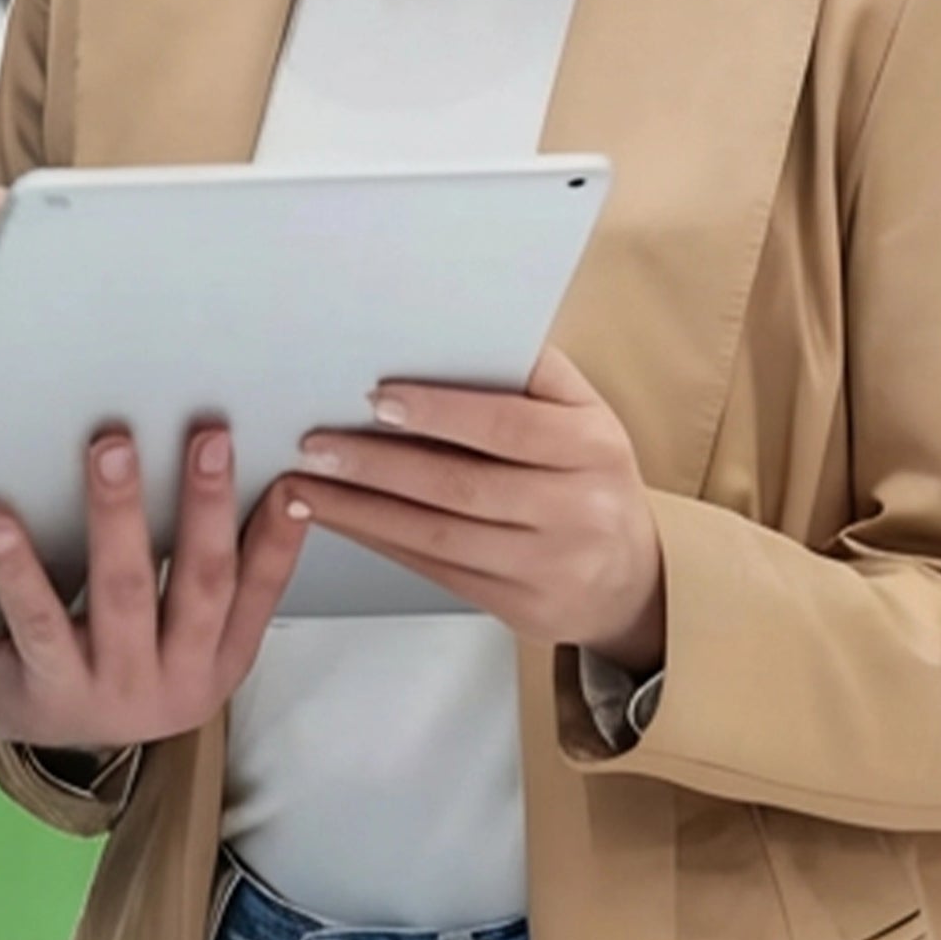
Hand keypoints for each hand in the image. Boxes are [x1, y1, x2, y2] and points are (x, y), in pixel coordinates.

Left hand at [0, 423, 312, 749]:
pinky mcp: (48, 690)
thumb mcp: (168, 628)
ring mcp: (114, 692)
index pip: (260, 592)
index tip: (295, 482)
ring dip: (119, 514)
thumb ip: (196, 568)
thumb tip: (220, 466)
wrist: (13, 714)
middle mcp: (177, 685)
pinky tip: (1, 521)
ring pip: (123, 593)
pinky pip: (38, 618)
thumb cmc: (98, 653)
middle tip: (208, 438)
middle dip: (208, 506)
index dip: (281, 539)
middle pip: (201, 585)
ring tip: (112, 451)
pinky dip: (19, 566)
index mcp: (218, 663)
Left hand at [284, 341, 664, 666]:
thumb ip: (530, 373)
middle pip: (462, 488)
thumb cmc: (589, 475)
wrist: (633, 576)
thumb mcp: (583, 415)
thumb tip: (454, 329)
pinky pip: (437, 572)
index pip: (507, 426)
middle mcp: (577, 511)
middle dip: (379, 466)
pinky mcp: (521, 610)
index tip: (376, 399)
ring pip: (439, 538)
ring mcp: (549, 568)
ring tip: (308, 485)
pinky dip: (381, 542)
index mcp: (593, 448)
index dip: (439, 412)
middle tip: (318, 445)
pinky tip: (341, 519)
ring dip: (362, 510)